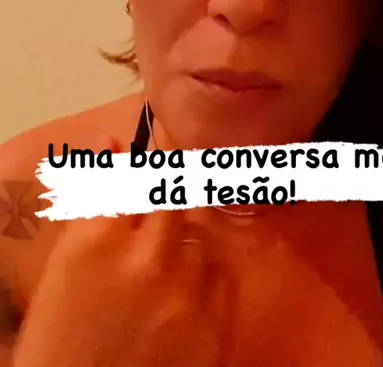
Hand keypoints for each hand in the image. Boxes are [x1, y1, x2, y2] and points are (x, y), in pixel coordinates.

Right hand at [12, 141, 231, 366]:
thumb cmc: (61, 340)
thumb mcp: (65, 266)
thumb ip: (92, 200)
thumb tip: (113, 141)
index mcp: (97, 241)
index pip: (134, 173)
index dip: (144, 159)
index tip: (152, 148)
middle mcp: (147, 258)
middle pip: (174, 195)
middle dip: (171, 189)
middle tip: (170, 189)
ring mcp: (186, 294)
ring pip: (200, 234)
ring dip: (184, 238)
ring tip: (164, 262)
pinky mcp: (215, 327)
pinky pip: (223, 273)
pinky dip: (206, 273)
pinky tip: (186, 289)